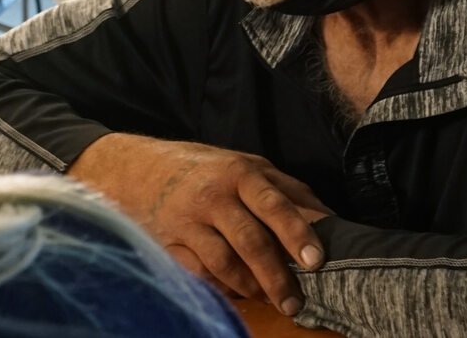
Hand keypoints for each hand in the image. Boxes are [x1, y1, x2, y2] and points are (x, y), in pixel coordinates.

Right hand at [66, 133, 332, 315]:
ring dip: (249, 287)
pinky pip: (197, 274)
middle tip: (295, 302)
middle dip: (276, 277)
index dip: (297, 234)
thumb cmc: (203, 168)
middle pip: (250, 242)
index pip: (274, 205)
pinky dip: (219, 288)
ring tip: (267, 299)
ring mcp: (187, 222)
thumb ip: (287, 189)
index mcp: (239, 173)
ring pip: (223, 263)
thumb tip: (329, 218)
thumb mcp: (246, 164)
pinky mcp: (168, 244)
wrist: (136, 168)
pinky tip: (235, 293)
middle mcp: (213, 197)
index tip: (316, 261)